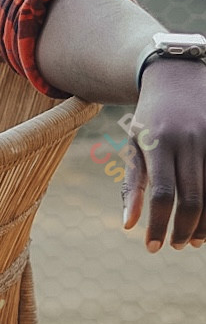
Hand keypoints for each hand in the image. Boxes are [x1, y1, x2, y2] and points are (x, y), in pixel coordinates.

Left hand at [120, 59, 205, 250]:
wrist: (176, 77)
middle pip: (193, 198)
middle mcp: (189, 141)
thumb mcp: (134, 145)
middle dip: (184, 229)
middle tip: (177, 246)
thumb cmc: (150, 118)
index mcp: (159, 142)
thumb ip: (132, 184)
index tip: (152, 247)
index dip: (158, 225)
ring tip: (195, 239)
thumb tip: (128, 226)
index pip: (162, 194)